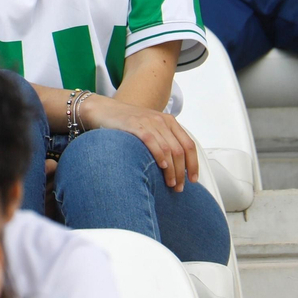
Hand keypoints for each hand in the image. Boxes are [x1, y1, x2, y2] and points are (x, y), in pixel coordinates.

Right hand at [80, 95, 199, 190]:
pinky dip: (159, 155)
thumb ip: (164, 141)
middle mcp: (161, 120)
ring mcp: (148, 121)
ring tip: (170, 184)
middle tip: (179, 187)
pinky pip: (152, 141)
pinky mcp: (135, 125)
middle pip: (180, 150)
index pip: (189, 144)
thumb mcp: (150, 128)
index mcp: (169, 121)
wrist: (103, 110)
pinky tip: (161, 166)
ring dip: (172, 170)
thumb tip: (176, 166)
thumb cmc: (126, 123)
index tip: (193, 179)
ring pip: (168, 149)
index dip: (193, 164)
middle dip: (182, 172)